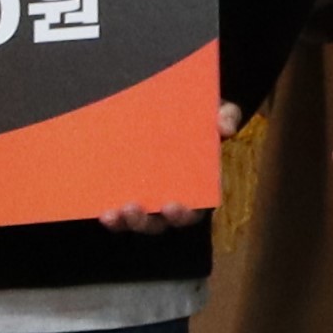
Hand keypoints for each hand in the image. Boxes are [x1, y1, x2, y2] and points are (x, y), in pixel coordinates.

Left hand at [103, 98, 249, 231]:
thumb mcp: (218, 110)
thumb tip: (225, 127)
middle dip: (147, 221)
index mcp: (199, 186)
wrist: (176, 109)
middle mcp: (173, 200)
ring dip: (126, 221)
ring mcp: (149, 200)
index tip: (172, 206)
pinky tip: (105, 212)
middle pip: (161, 222)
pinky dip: (113, 218)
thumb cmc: (200, 116)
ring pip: (139, 222)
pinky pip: (120, 215)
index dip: (184, 214)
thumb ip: (226, 115)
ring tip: (115, 211)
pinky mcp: (128, 195)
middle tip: (134, 208)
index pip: (195, 209)